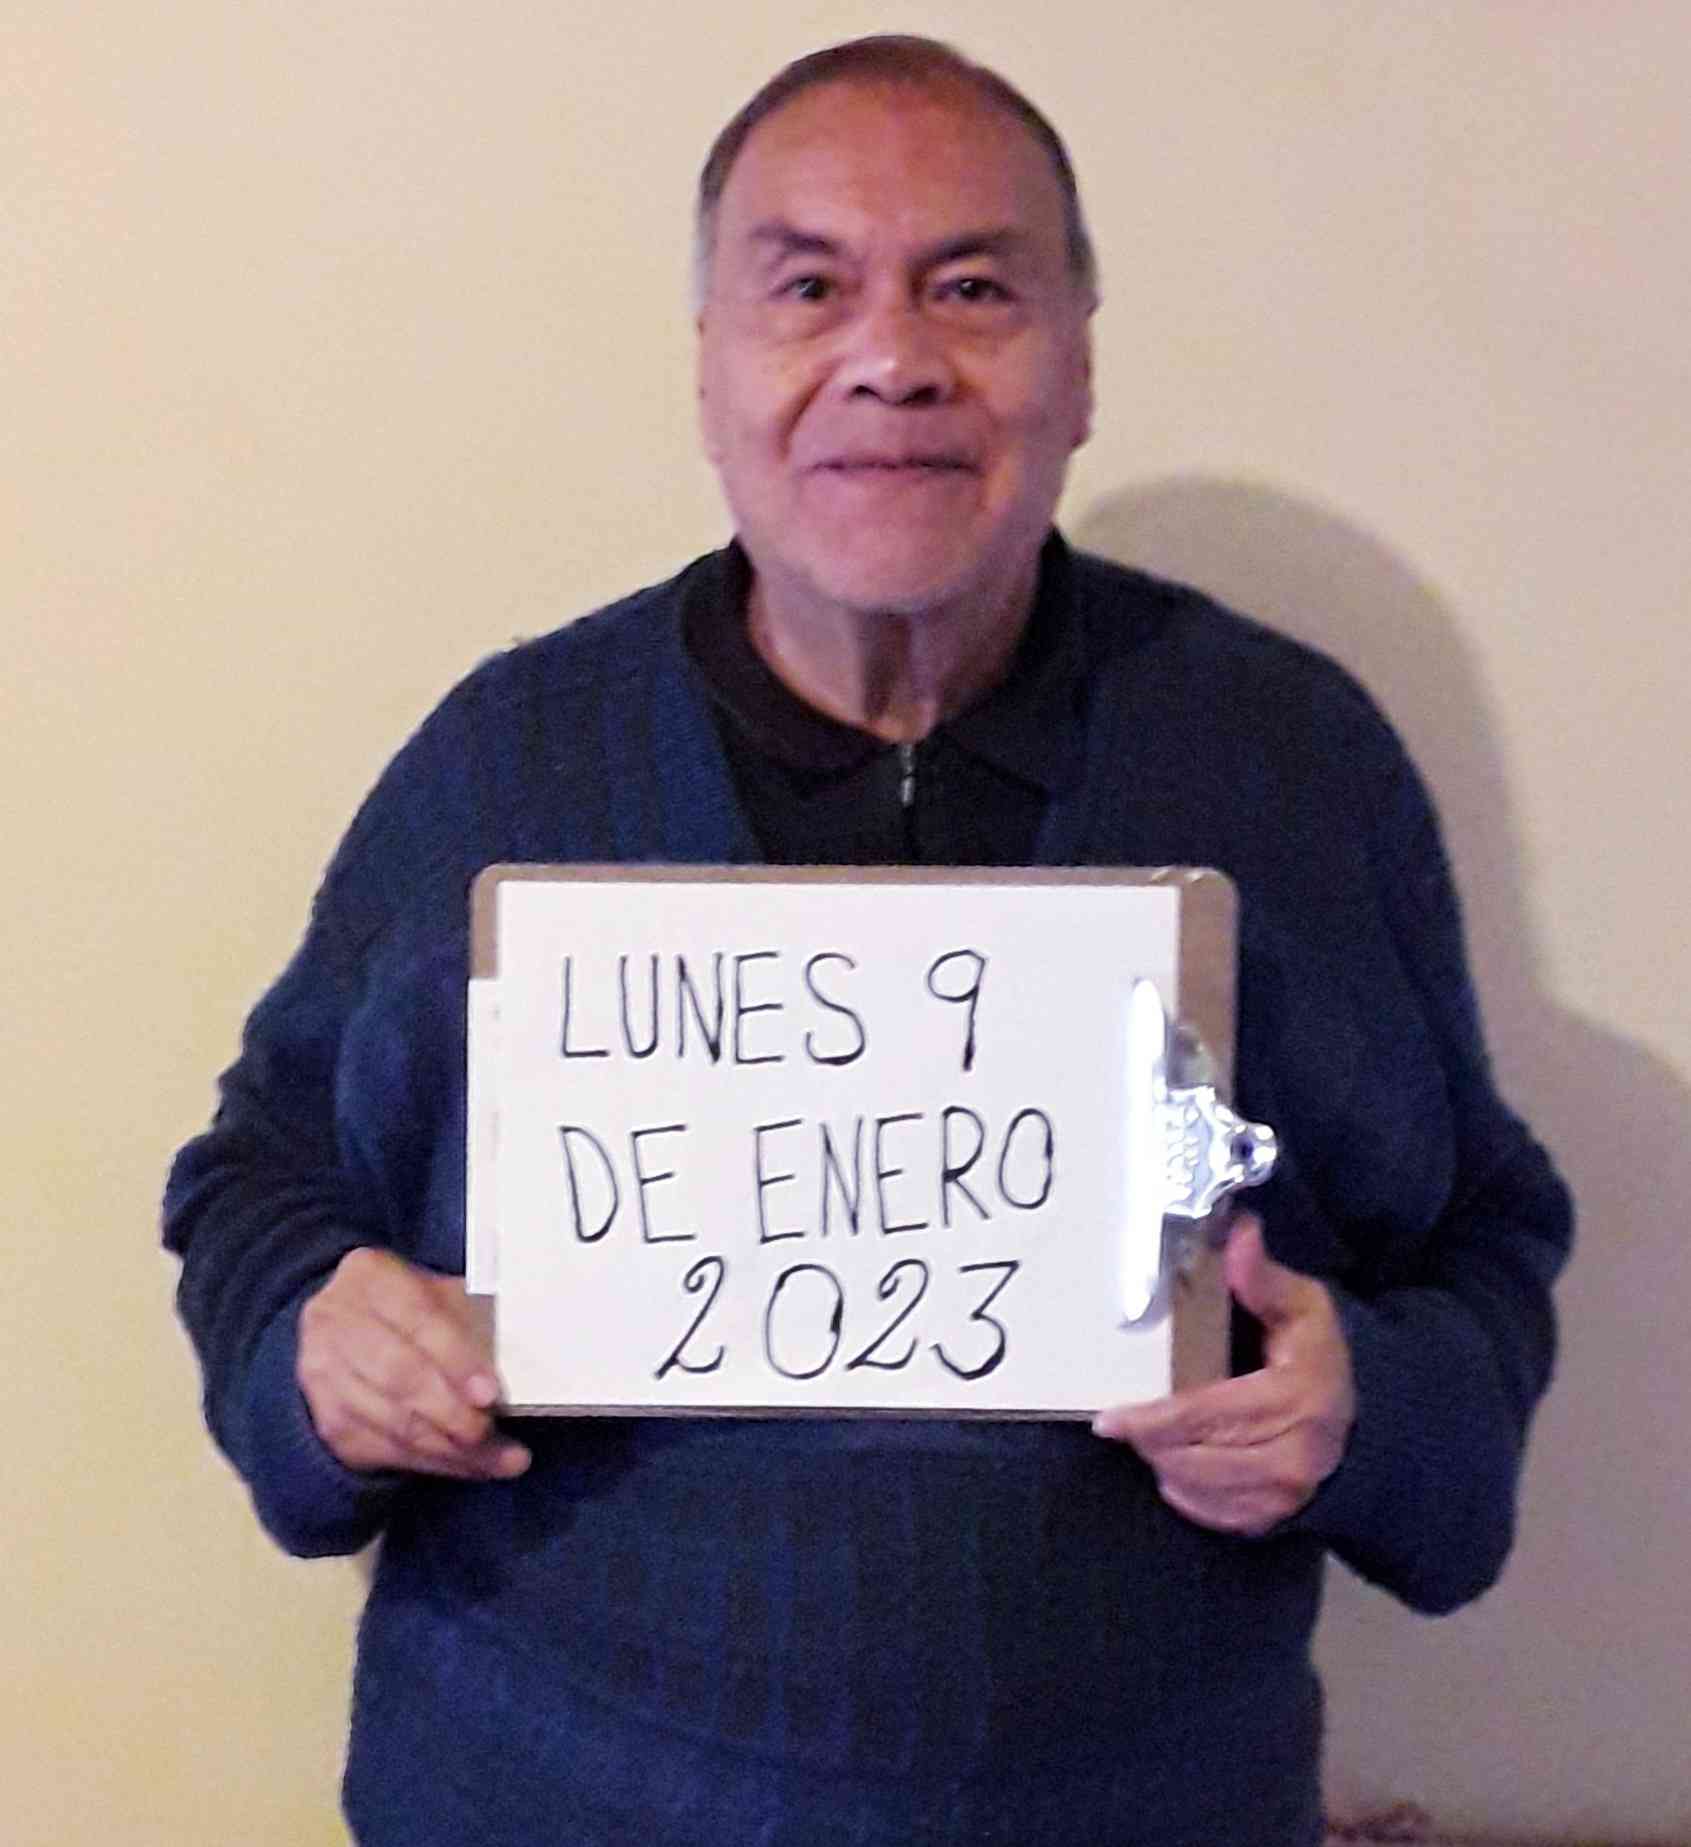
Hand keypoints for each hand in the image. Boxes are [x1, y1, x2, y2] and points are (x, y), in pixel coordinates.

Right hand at [296, 1248, 530, 1480]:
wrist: (343, 1332)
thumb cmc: (407, 1309)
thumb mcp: (436, 1294)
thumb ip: (468, 1318)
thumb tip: (511, 1363)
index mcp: (370, 1277)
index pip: (418, 1319)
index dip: (457, 1360)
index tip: (490, 1393)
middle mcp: (336, 1323)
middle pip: (401, 1377)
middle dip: (454, 1412)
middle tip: (494, 1432)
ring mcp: (324, 1376)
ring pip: (395, 1423)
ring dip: (453, 1449)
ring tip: (501, 1460)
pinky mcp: (329, 1422)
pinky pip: (387, 1451)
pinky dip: (435, 1463)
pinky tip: (471, 1466)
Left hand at [1092, 1214, 1353, 1533]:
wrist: (1365, 1423)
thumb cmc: (1322, 1358)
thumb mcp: (1303, 1308)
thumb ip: (1264, 1278)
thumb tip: (1237, 1234)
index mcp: (1295, 1399)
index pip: (1207, 1415)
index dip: (1152, 1420)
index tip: (1108, 1420)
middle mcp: (1292, 1456)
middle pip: (1195, 1457)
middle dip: (1150, 1441)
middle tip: (1124, 1424)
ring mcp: (1285, 1496)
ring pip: (1199, 1490)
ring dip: (1165, 1465)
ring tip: (1153, 1439)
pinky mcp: (1276, 1519)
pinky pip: (1214, 1514)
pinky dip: (1187, 1493)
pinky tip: (1179, 1465)